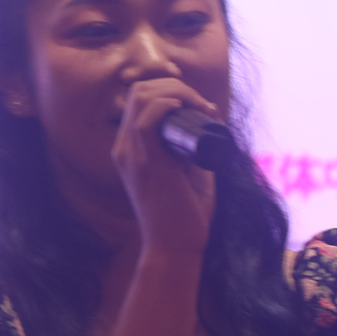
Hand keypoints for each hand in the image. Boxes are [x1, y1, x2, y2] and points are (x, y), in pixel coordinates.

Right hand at [111, 77, 217, 255]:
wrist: (175, 250)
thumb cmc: (184, 218)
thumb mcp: (191, 175)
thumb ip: (193, 151)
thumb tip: (211, 121)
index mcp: (132, 150)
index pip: (139, 100)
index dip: (169, 90)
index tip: (199, 105)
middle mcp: (125, 148)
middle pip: (139, 91)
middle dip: (173, 85)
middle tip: (201, 103)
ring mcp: (131, 155)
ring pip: (142, 98)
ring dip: (175, 91)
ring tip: (198, 105)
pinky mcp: (145, 165)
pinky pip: (146, 121)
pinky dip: (167, 105)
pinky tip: (185, 108)